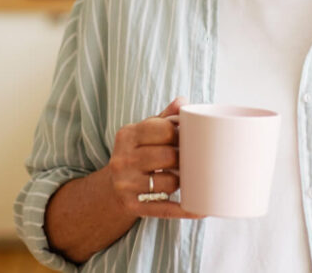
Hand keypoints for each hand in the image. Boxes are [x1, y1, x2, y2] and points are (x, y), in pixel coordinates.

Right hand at [107, 96, 202, 218]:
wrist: (111, 187)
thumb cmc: (137, 154)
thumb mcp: (144, 132)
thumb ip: (163, 117)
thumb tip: (183, 102)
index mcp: (127, 135)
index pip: (163, 130)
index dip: (182, 134)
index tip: (189, 138)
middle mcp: (122, 159)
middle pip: (168, 156)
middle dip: (184, 158)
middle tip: (192, 159)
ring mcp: (125, 184)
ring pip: (169, 182)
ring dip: (182, 181)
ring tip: (184, 177)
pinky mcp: (132, 206)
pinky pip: (164, 209)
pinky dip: (184, 209)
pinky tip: (200, 209)